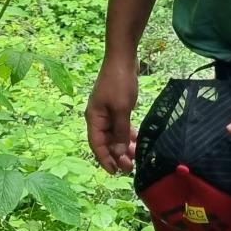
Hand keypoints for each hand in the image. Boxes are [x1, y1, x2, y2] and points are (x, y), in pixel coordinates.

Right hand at [86, 54, 138, 174]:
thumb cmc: (120, 82)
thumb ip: (120, 132)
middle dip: (117, 155)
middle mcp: (98, 117)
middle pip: (106, 142)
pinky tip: (136, 141)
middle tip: (131, 167)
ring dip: (123, 146)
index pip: (96, 145)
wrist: (123, 57)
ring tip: (136, 156)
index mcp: (94, 118)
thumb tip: (119, 153)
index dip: (105, 160)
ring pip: (114, 135)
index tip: (115, 172)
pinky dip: (127, 134)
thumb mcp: (121, 109)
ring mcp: (107, 111)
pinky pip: (120, 126)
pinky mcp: (117, 106)